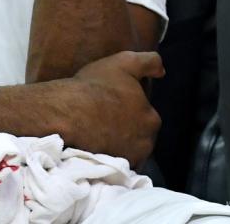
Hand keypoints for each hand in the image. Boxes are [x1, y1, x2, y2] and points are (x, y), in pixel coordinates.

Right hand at [66, 50, 163, 166]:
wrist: (67, 112)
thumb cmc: (95, 86)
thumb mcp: (124, 62)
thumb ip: (149, 62)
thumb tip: (162, 71)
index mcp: (151, 118)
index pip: (145, 114)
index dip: (129, 108)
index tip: (112, 103)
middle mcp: (147, 141)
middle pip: (139, 134)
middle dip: (127, 128)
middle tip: (105, 117)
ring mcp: (130, 157)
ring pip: (129, 149)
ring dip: (120, 143)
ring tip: (98, 131)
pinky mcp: (113, 168)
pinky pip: (116, 163)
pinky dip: (110, 155)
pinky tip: (96, 145)